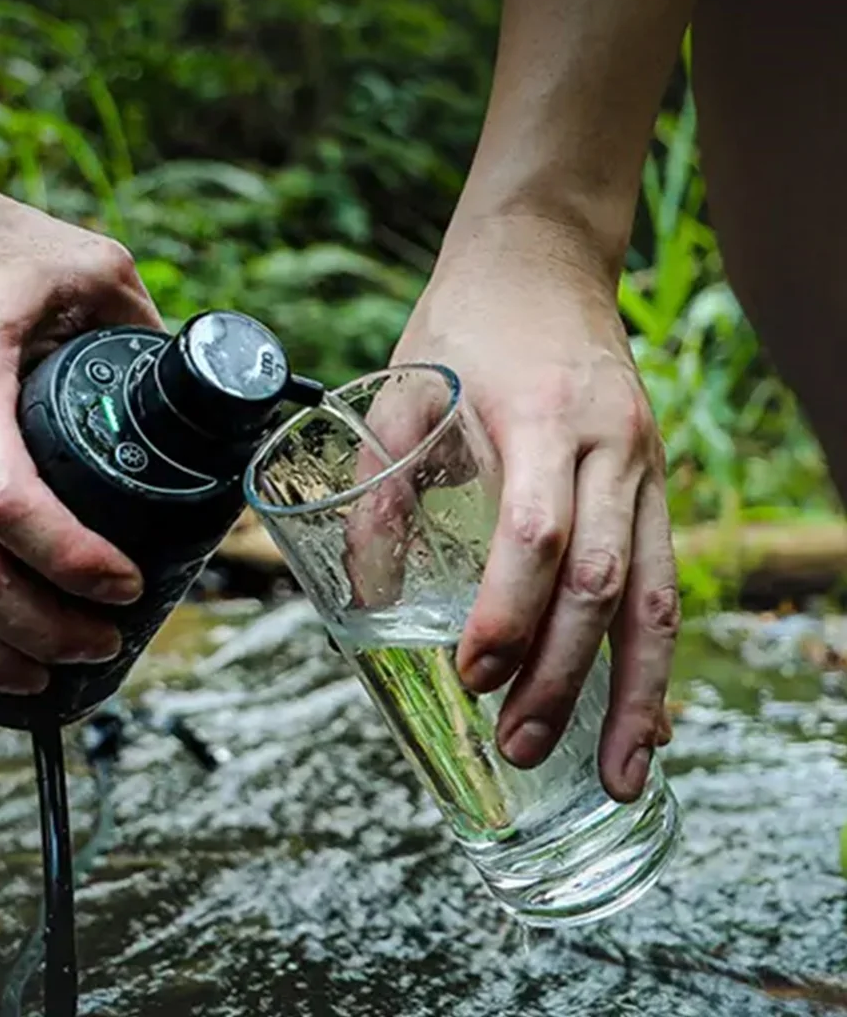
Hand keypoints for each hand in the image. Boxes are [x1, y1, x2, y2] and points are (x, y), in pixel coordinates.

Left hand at [390, 212, 678, 802]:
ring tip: (620, 775)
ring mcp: (643, 466)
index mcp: (541, 419)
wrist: (542, 260)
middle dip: (561, 675)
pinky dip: (655, 653)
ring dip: (637, 691)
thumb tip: (368, 595)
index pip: (536, 534)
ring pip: (658, 593)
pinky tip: (646, 711)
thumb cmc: (465, 323)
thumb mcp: (403, 388)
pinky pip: (667, 577)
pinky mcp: (653, 481)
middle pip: (603, 581)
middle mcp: (608, 448)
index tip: (471, 675)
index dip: (508, 614)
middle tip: (516, 743)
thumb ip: (380, 488)